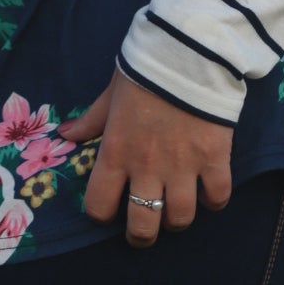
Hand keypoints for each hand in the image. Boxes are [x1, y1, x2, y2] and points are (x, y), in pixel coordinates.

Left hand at [58, 69, 232, 247]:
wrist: (189, 50)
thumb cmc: (145, 69)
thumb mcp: (111, 93)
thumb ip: (90, 120)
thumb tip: (65, 136)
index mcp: (116, 152)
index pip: (99, 205)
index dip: (102, 213)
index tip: (109, 207)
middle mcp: (147, 167)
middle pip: (142, 226)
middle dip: (141, 235)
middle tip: (144, 228)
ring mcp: (183, 166)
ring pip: (180, 219)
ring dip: (176, 219)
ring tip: (176, 209)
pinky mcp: (215, 158)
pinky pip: (218, 198)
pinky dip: (213, 201)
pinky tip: (207, 191)